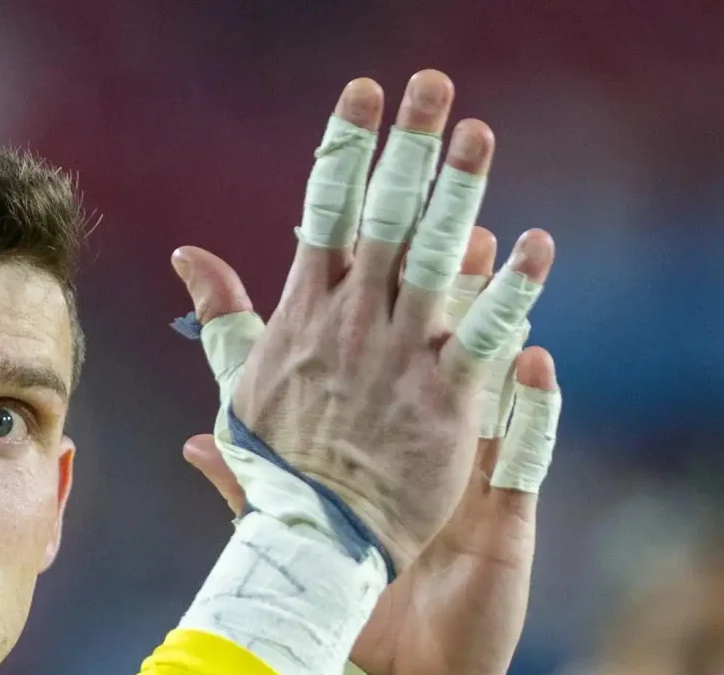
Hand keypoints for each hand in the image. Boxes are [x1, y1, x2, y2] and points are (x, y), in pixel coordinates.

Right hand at [174, 73, 551, 568]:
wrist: (315, 544)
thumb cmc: (279, 471)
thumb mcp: (239, 386)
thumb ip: (223, 316)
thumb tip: (188, 254)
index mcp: (306, 314)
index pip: (325, 210)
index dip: (346, 147)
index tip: (364, 91)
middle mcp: (354, 323)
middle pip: (384, 216)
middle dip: (407, 145)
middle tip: (431, 82)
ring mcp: (402, 356)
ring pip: (434, 257)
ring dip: (458, 191)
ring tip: (477, 134)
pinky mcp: (446, 396)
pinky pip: (483, 331)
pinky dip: (509, 288)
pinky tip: (535, 244)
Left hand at [184, 232, 560, 674]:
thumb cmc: (349, 613)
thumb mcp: (293, 542)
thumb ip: (247, 482)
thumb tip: (192, 439)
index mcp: (379, 440)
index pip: (379, 349)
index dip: (375, 287)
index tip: (363, 215)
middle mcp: (427, 445)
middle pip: (439, 342)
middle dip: (444, 271)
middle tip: (446, 197)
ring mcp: (470, 477)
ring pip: (491, 382)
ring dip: (501, 318)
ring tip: (506, 253)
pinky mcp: (502, 521)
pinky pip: (524, 456)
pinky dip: (531, 412)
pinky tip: (533, 365)